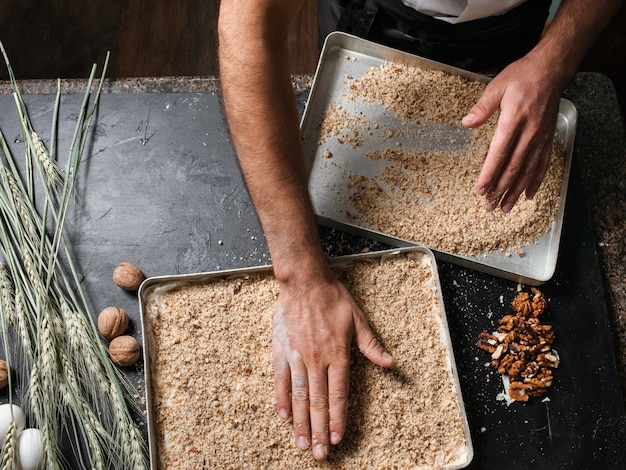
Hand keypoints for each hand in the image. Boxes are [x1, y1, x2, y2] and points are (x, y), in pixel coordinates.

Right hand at [272, 269, 393, 459]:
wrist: (304, 281)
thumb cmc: (333, 298)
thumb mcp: (358, 319)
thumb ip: (371, 345)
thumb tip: (390, 362)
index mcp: (337, 354)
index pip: (338, 395)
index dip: (338, 419)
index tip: (338, 439)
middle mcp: (316, 360)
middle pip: (318, 402)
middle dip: (320, 430)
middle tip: (320, 454)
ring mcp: (297, 356)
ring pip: (298, 396)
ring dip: (301, 422)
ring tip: (302, 443)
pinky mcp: (281, 350)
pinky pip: (280, 379)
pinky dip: (281, 399)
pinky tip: (283, 416)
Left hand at [462, 55, 561, 211]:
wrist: (550, 70)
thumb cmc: (522, 76)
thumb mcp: (497, 86)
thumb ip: (482, 107)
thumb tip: (467, 122)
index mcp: (513, 120)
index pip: (499, 153)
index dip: (489, 174)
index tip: (481, 189)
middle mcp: (529, 132)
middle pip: (513, 168)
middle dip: (500, 190)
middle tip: (489, 206)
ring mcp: (540, 138)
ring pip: (527, 171)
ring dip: (515, 191)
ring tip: (505, 208)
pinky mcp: (547, 139)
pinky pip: (542, 165)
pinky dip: (535, 182)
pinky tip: (528, 195)